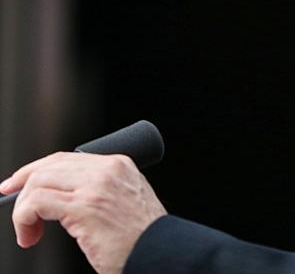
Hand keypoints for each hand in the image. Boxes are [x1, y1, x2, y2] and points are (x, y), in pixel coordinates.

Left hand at [0, 152, 166, 273]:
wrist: (161, 253)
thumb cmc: (142, 237)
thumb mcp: (126, 200)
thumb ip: (101, 189)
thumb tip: (60, 195)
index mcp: (119, 164)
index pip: (66, 158)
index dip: (36, 170)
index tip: (18, 185)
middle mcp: (108, 170)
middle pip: (49, 166)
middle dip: (21, 186)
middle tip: (16, 211)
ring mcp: (96, 187)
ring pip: (39, 182)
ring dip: (23, 209)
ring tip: (28, 232)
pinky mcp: (84, 208)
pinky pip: (36, 203)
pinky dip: (24, 219)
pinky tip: (30, 236)